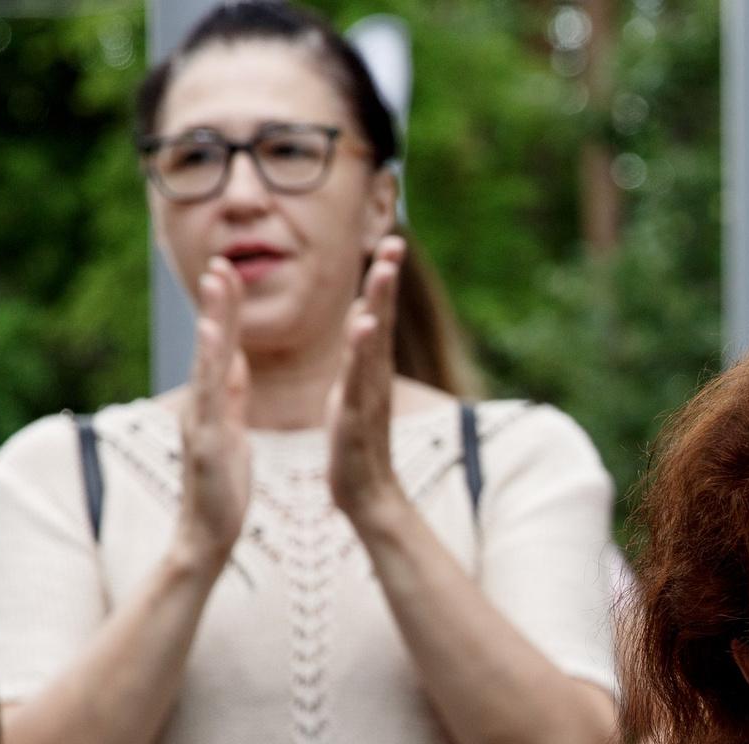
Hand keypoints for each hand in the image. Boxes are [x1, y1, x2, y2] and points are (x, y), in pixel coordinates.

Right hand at [174, 259, 252, 576]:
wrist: (208, 534)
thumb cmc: (223, 486)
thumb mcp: (232, 430)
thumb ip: (232, 394)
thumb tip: (237, 359)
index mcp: (214, 403)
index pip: (221, 348)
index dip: (225, 311)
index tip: (230, 271)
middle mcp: (201, 406)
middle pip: (210, 347)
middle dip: (216, 305)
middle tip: (220, 262)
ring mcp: (199, 423)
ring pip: (206, 367)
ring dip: (212, 326)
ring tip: (217, 288)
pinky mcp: (205, 445)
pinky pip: (209, 403)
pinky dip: (210, 372)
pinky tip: (213, 345)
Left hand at [326, 236, 410, 542]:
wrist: (367, 498)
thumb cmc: (356, 451)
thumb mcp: (353, 398)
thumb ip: (359, 365)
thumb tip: (362, 333)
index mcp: (367, 372)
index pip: (374, 317)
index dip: (381, 282)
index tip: (388, 244)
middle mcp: (373, 378)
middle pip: (381, 320)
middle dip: (387, 280)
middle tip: (395, 241)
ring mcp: (369, 396)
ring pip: (374, 343)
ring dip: (380, 304)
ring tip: (384, 271)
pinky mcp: (358, 416)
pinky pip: (361, 378)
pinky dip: (362, 351)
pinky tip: (363, 326)